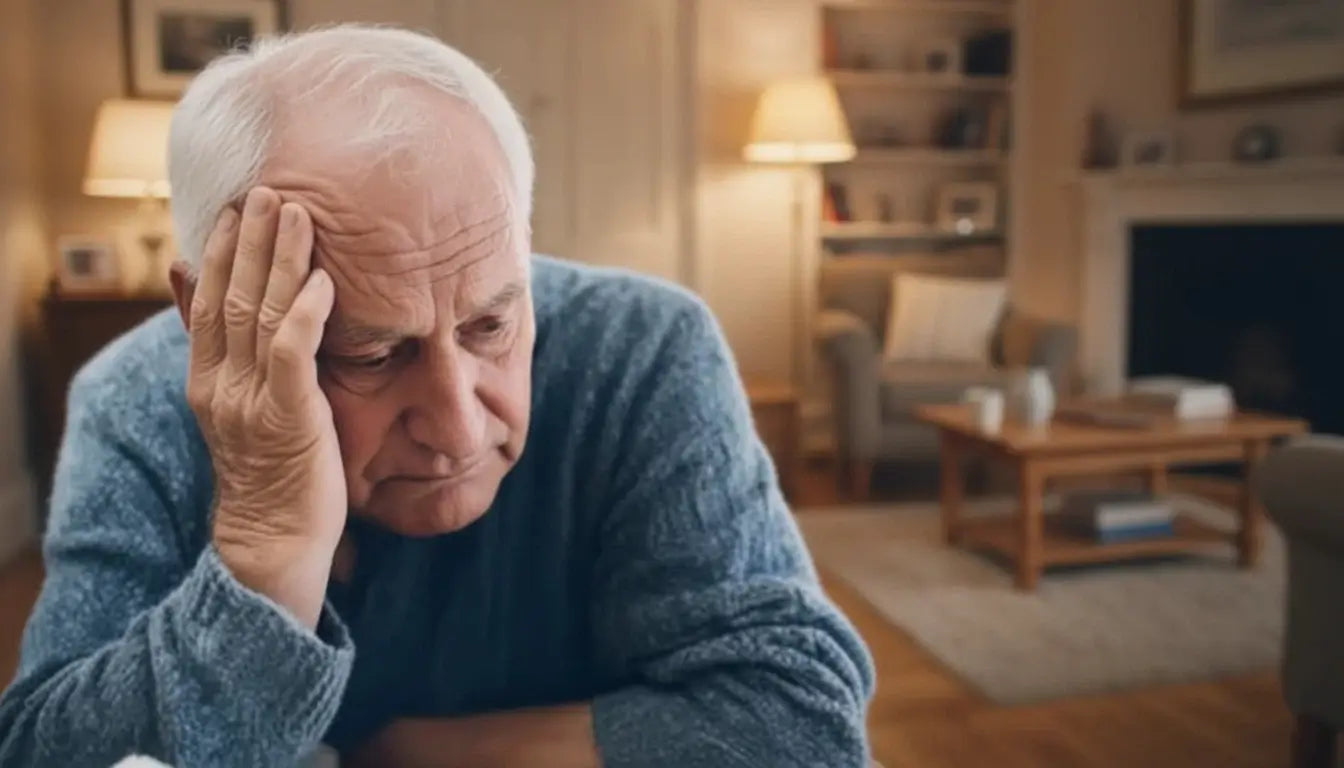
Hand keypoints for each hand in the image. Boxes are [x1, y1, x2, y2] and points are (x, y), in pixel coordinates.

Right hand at [187, 186, 344, 627]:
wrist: (272, 541)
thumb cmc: (271, 474)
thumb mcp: (242, 409)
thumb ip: (230, 357)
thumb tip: (208, 308)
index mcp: (209, 379)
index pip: (208, 302)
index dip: (221, 252)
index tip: (236, 211)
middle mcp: (221, 383)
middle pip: (231, 295)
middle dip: (248, 240)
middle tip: (266, 190)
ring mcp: (251, 399)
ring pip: (260, 313)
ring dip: (279, 260)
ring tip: (294, 213)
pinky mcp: (288, 416)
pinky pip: (292, 353)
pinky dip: (306, 313)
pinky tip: (324, 280)